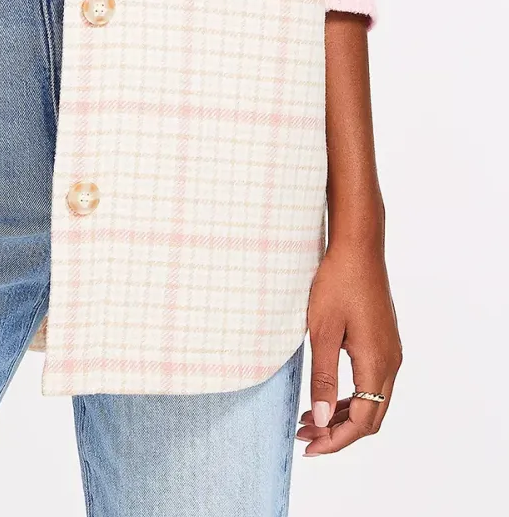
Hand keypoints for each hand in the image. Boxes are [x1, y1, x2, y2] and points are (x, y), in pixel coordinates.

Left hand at [297, 238, 401, 455]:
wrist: (358, 247)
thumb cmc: (337, 283)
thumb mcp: (322, 331)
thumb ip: (321, 377)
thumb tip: (320, 419)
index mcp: (377, 363)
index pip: (362, 421)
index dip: (336, 440)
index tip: (309, 448)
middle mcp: (390, 362)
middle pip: (370, 417)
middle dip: (338, 432)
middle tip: (304, 435)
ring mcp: (390, 351)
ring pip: (372, 401)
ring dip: (342, 414)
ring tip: (309, 419)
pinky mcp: (384, 342)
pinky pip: (371, 383)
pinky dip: (350, 396)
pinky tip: (326, 395)